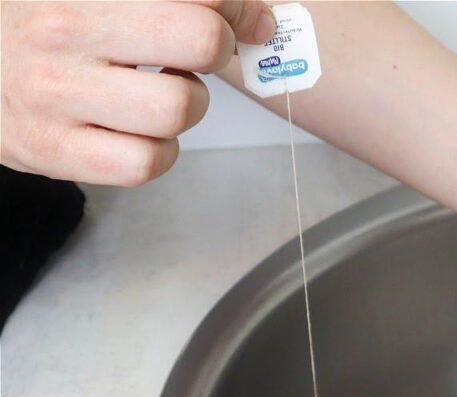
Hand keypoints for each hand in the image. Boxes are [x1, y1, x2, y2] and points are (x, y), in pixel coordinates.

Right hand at [1, 0, 274, 184]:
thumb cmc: (42, 25)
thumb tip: (255, 13)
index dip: (237, 8)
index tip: (245, 20)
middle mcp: (63, 35)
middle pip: (200, 39)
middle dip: (217, 50)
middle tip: (197, 57)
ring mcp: (55, 97)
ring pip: (179, 108)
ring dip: (189, 105)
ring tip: (160, 92)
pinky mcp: (53, 151)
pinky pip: (146, 162)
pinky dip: (159, 151)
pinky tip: (140, 132)